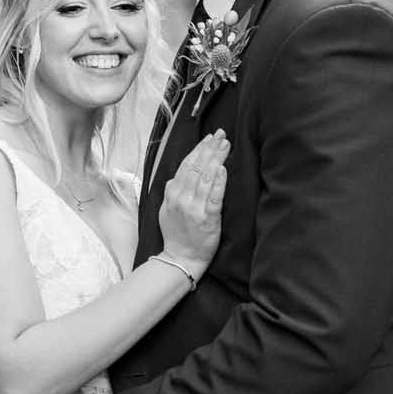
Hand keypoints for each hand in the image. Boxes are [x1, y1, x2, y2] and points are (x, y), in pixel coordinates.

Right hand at [157, 129, 228, 275]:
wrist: (181, 258)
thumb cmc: (176, 234)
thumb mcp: (166, 210)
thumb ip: (172, 192)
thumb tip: (176, 177)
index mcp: (172, 194)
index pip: (186, 164)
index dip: (199, 149)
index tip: (209, 138)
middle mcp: (182, 198)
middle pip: (197, 167)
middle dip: (210, 148)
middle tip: (221, 135)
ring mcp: (194, 208)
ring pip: (206, 177)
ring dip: (216, 159)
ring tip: (225, 145)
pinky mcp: (208, 219)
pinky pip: (214, 197)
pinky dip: (218, 182)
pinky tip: (223, 169)